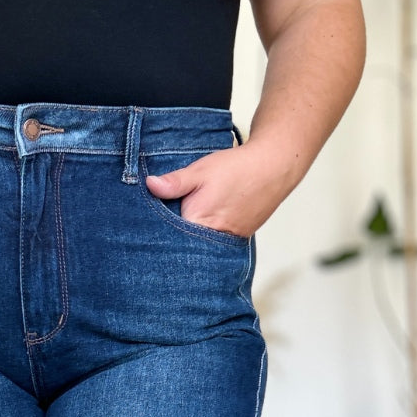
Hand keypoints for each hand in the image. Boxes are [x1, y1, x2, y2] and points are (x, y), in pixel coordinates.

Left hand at [144, 138, 295, 239]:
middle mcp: (212, 241)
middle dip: (169, 240)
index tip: (143, 229)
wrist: (273, 168)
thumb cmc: (237, 169)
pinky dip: (203, 238)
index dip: (153, 234)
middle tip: (154, 232)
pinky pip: (212, 244)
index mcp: (198, 224)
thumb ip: (174, 182)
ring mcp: (225, 244)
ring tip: (178, 229)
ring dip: (187, 239)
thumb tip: (149, 186)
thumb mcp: (200, 170)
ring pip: (197, 247)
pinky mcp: (235, 240)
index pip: (167, 239)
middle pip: (182, 247)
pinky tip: (198, 228)